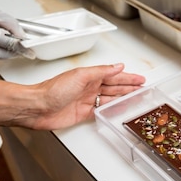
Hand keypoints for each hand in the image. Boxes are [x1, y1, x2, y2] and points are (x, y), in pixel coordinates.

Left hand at [0, 63, 145, 128]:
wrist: (37, 107)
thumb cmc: (52, 90)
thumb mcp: (80, 76)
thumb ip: (101, 72)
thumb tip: (117, 66)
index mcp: (89, 76)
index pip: (114, 75)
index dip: (128, 77)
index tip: (140, 79)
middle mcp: (89, 87)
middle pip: (114, 87)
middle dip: (129, 87)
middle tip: (143, 89)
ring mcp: (87, 100)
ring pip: (110, 99)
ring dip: (123, 98)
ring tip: (136, 99)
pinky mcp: (83, 113)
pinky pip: (102, 111)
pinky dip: (112, 111)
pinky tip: (119, 110)